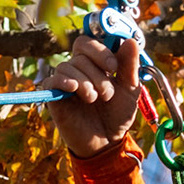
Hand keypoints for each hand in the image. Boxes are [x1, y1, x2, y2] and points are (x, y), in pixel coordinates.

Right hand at [44, 36, 143, 158]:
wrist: (107, 142)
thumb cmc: (117, 114)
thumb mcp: (130, 89)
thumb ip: (130, 66)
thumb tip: (131, 41)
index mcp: (96, 63)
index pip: (90, 42)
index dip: (100, 50)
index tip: (113, 67)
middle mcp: (79, 69)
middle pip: (80, 52)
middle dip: (97, 71)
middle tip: (107, 93)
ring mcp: (66, 82)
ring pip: (69, 66)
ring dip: (85, 82)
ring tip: (94, 99)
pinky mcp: (55, 97)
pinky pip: (53, 80)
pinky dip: (64, 81)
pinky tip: (74, 89)